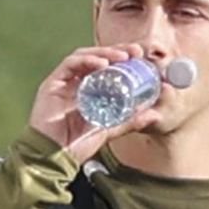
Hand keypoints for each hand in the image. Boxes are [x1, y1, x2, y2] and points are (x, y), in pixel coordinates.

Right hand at [28, 44, 157, 161]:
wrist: (54, 157)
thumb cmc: (77, 144)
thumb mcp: (110, 130)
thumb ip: (130, 121)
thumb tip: (156, 115)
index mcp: (89, 90)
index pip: (107, 67)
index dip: (124, 59)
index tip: (142, 57)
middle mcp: (76, 82)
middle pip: (97, 58)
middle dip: (118, 51)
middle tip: (136, 51)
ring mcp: (64, 82)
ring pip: (84, 56)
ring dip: (105, 53)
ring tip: (123, 56)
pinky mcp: (52, 84)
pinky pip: (70, 64)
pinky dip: (87, 60)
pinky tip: (102, 64)